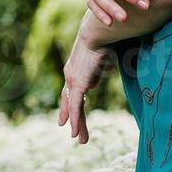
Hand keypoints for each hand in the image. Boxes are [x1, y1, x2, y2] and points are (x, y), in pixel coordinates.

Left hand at [57, 28, 109, 144]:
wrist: (96, 31)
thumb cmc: (103, 38)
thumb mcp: (101, 57)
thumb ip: (98, 70)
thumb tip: (93, 83)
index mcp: (76, 68)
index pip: (72, 92)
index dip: (70, 105)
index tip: (67, 117)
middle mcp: (71, 75)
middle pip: (70, 102)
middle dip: (73, 118)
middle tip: (73, 133)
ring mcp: (73, 81)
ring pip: (74, 108)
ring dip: (78, 125)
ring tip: (81, 140)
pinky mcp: (77, 85)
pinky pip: (76, 107)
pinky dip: (75, 121)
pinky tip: (74, 133)